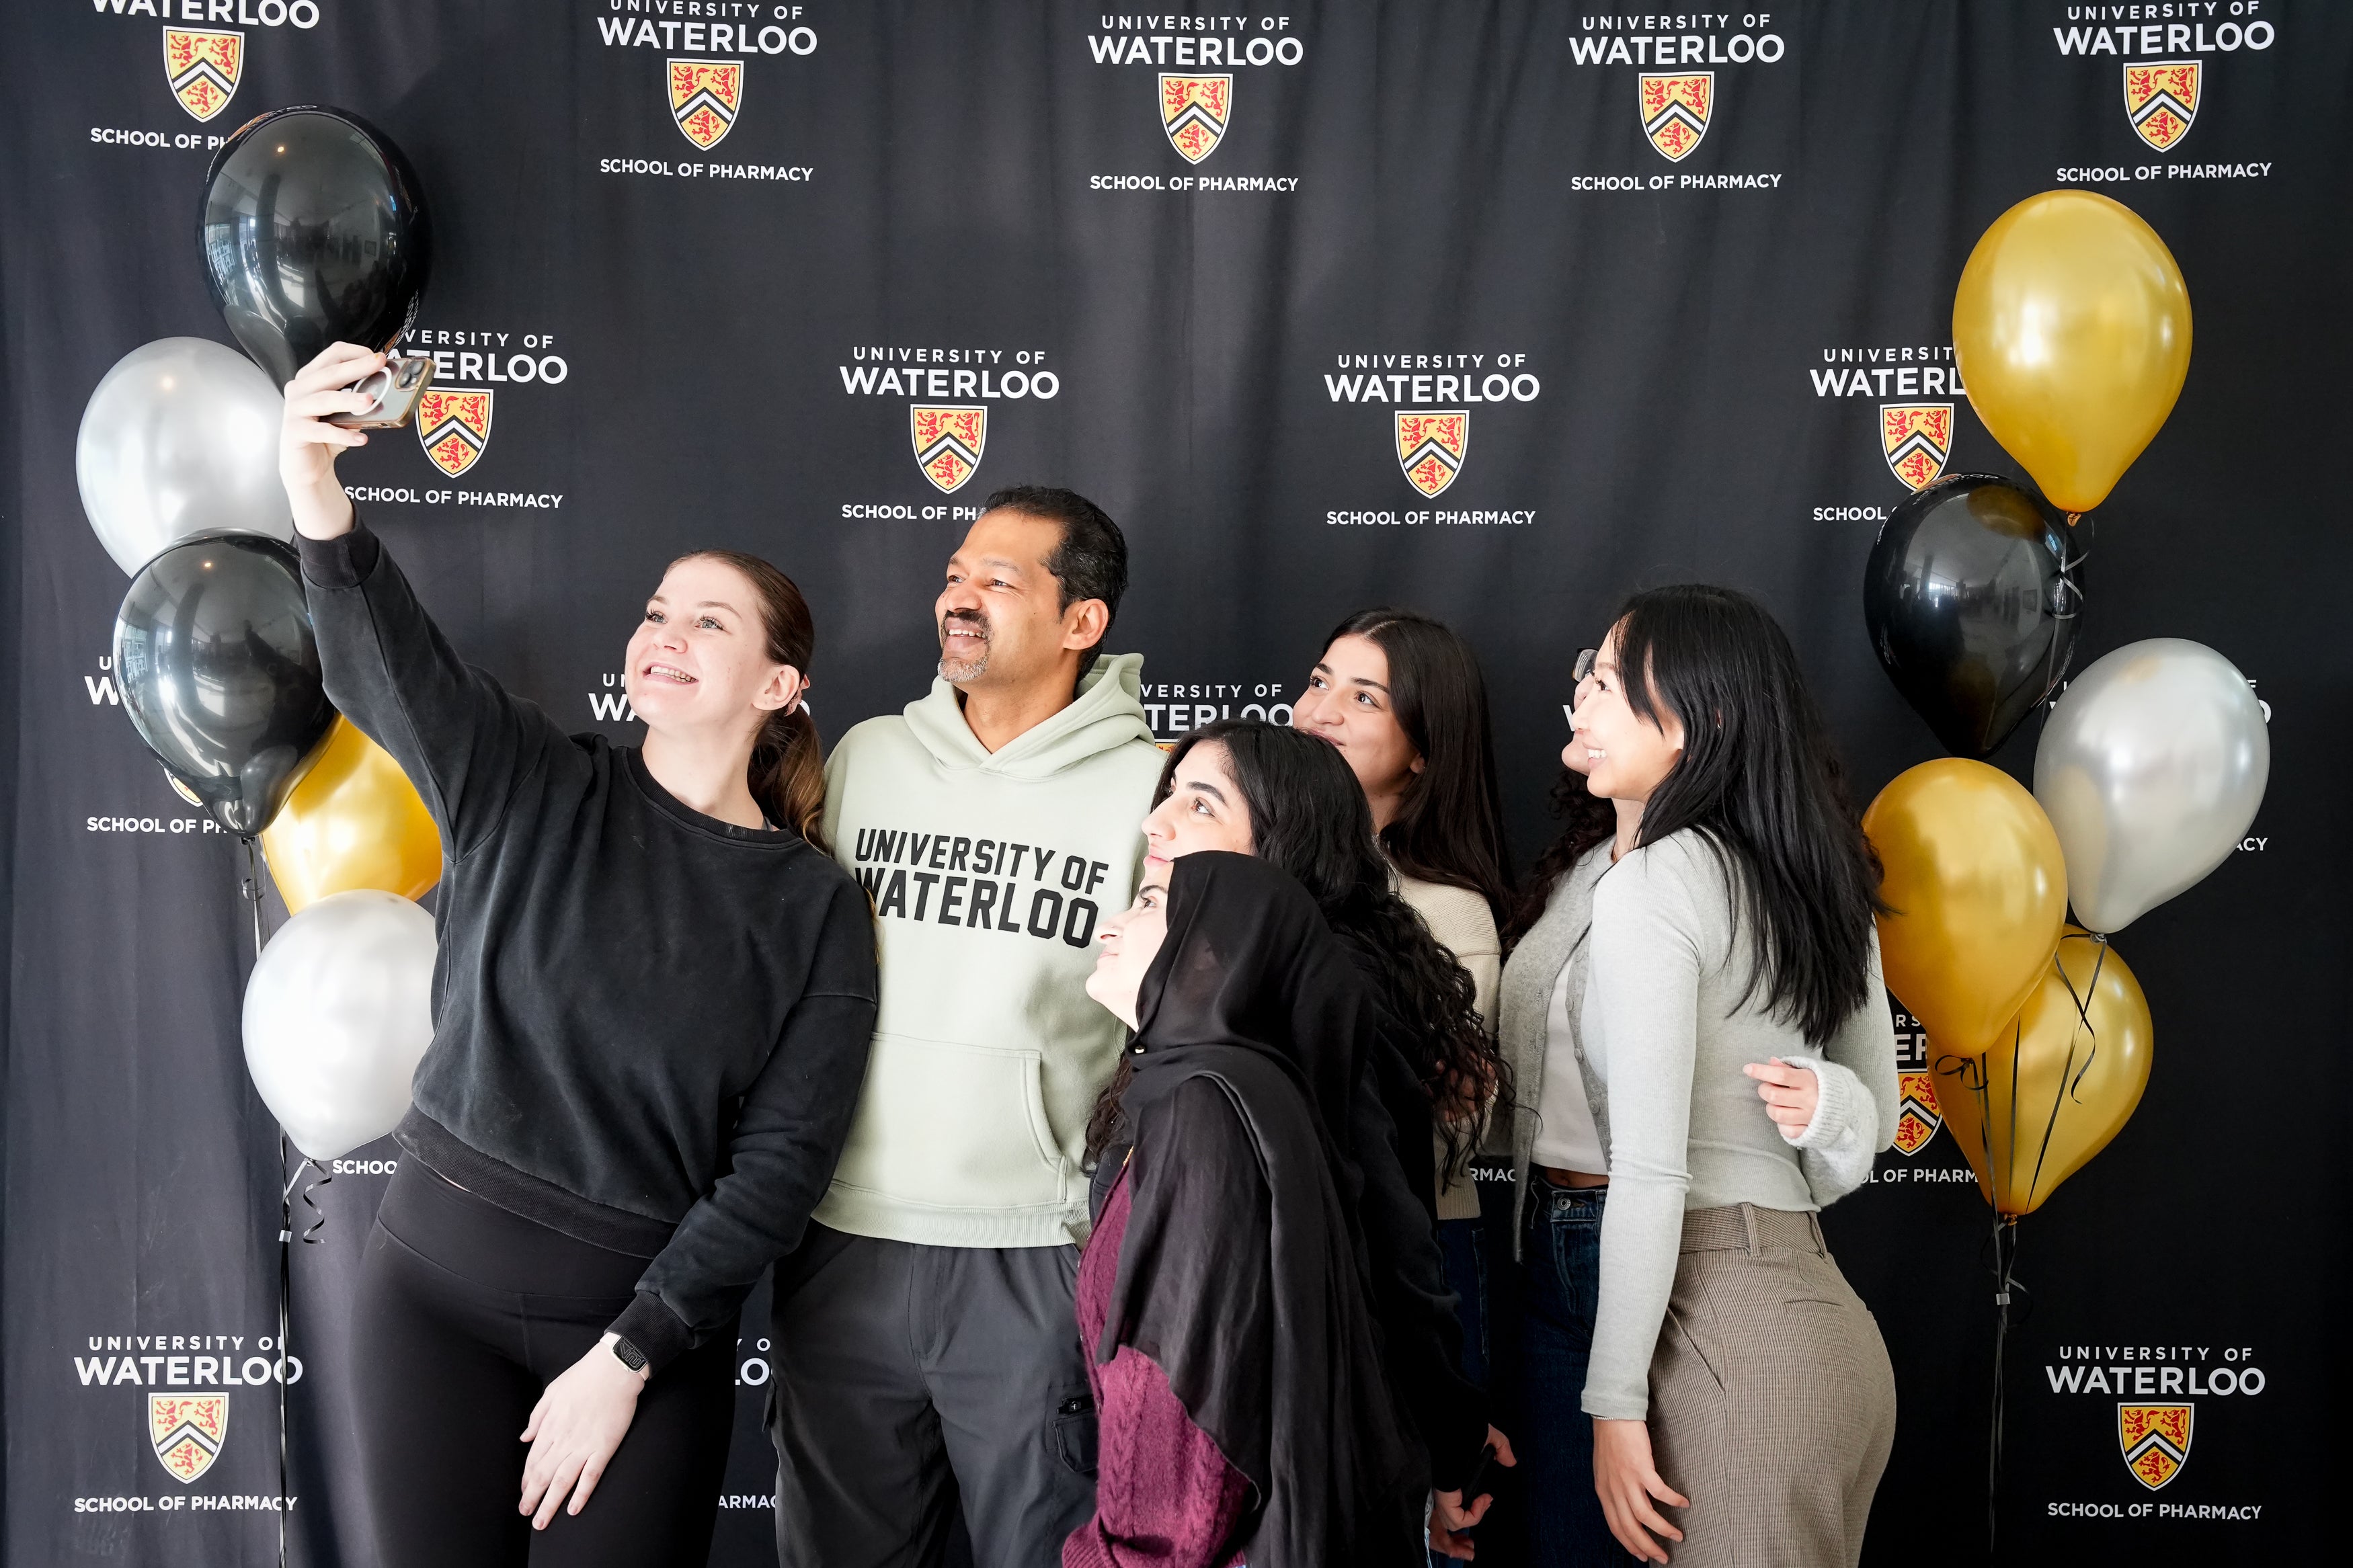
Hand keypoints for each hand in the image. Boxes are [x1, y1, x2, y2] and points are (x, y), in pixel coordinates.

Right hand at [279, 342, 380, 538]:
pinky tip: (360, 438)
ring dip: (349, 399)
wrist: (305, 466)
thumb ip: (359, 400)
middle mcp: (299, 389)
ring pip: (324, 400)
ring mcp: (294, 409)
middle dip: (357, 367)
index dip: (356, 353)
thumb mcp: (345, 413)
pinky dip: (343, 435)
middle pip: (330, 373)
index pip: (333, 355)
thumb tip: (388, 391)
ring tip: (370, 401)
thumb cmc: (326, 434)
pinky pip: (321, 431)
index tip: (379, 358)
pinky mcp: (295, 431)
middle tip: (379, 365)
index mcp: (311, 377)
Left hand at [518, 1334, 645, 1529]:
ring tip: (541, 1522)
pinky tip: (573, 1509)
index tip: (523, 1493)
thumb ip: (536, 1417)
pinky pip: (590, 1476)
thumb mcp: (551, 1391)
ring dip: (550, 1504)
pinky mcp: (604, 1447)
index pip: (533, 1460)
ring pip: (562, 1481)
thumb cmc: (583, 1376)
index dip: (526, 1480)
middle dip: (532, 1498)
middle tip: (526, 1514)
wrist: (614, 1368)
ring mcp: (584, 1445)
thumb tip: (525, 1438)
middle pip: (543, 1476)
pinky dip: (581, 1494)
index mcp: (550, 1426)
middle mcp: (563, 1440)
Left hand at [1428, 1426, 1516, 1559]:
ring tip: (1484, 1502)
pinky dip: (1473, 1516)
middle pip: (1451, 1516)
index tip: (1487, 1497)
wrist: (1455, 1423)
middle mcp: (1447, 1487)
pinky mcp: (1444, 1497)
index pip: (1455, 1502)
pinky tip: (1483, 1501)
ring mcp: (1444, 1493)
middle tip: (1485, 1506)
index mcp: (1453, 1477)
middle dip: (1469, 1521)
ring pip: (1453, 1522)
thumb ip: (1501, 1449)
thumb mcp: (1488, 1438)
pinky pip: (1457, 1520)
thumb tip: (1510, 1461)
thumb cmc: (1466, 1427)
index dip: (1471, 1507)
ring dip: (1474, 1517)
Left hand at [1593, 1417, 1686, 1563]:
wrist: (1611, 1414)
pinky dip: (1673, 1500)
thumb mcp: (1605, 1471)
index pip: (1616, 1527)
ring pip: (1646, 1516)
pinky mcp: (1641, 1467)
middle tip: (1664, 1556)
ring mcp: (1627, 1480)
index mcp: (1604, 1492)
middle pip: (1631, 1528)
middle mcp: (1614, 1490)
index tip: (1642, 1556)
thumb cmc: (1610, 1441)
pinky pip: (1660, 1492)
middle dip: (1648, 1546)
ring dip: (1663, 1529)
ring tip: (1678, 1536)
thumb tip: (1625, 1506)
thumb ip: (1613, 1490)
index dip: (1630, 1544)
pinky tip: (1684, 1503)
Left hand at [1743, 1056, 1818, 1136]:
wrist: (1848, 1107)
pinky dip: (1782, 1123)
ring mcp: (1809, 1117)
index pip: (1781, 1075)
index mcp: (1809, 1080)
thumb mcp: (1809, 1071)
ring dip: (1771, 1107)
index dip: (1761, 1071)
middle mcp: (1810, 1099)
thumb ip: (1789, 1068)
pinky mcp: (1809, 1131)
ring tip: (1778, 1102)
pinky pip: (1785, 1130)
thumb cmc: (1822, 1085)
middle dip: (1764, 1089)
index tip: (1748, 1068)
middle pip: (1773, 1095)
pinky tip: (1787, 1115)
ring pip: (1776, 1114)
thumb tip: (1770, 1062)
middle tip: (1768, 1087)